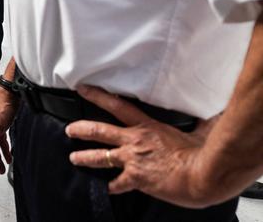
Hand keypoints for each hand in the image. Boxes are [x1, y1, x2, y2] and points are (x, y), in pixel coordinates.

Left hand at [65, 85, 214, 206]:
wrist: (202, 175)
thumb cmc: (204, 153)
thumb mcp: (198, 130)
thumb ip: (198, 122)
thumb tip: (209, 115)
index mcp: (147, 126)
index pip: (116, 106)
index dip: (97, 96)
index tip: (83, 90)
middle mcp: (134, 141)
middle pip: (99, 130)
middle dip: (81, 129)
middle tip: (70, 129)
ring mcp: (132, 160)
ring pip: (100, 156)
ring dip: (85, 157)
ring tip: (74, 158)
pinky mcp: (136, 179)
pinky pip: (118, 184)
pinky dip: (111, 187)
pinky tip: (106, 189)